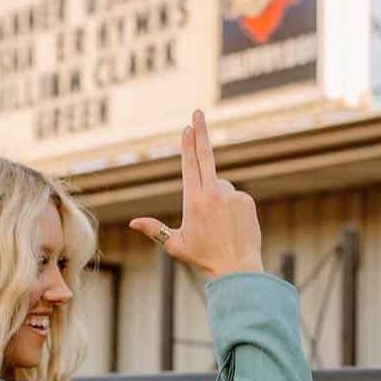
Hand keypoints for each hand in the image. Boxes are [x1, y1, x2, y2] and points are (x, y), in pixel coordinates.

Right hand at [128, 109, 263, 278]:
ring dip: (217, 199)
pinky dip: (231, 206)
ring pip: (221, 188)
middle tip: (198, 112)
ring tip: (218, 226)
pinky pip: (235, 197)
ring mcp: (232, 195)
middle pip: (206, 157)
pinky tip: (231, 225)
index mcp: (194, 201)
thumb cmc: (203, 258)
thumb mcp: (175, 245)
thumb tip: (133, 223)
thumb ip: (155, 230)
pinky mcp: (247, 200)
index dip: (188, 145)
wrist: (237, 268)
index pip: (190, 166)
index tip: (187, 127)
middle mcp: (213, 194)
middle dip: (200, 133)